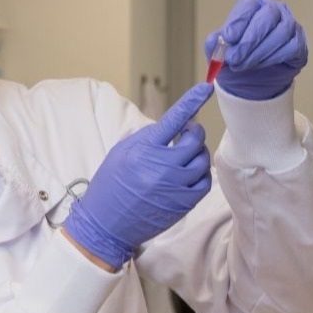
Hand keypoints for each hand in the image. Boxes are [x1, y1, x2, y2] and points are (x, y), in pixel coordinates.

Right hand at [62, 84, 214, 270]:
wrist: (106, 224)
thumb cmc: (110, 185)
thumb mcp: (119, 153)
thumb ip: (145, 138)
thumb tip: (171, 128)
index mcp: (144, 149)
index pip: (174, 119)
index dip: (191, 101)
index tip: (206, 88)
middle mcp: (162, 166)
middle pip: (194, 139)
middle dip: (193, 132)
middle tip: (185, 134)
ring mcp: (175, 185)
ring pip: (202, 160)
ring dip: (198, 152)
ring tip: (185, 155)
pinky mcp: (183, 203)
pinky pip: (204, 181)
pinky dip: (201, 173)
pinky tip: (190, 172)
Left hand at [205, 0, 307, 100]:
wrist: (253, 76)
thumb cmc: (237, 55)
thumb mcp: (219, 50)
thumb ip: (214, 44)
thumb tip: (214, 40)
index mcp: (253, 4)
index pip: (249, 4)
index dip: (238, 21)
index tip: (227, 38)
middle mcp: (274, 10)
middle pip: (268, 16)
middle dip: (249, 39)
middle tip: (233, 58)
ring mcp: (290, 25)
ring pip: (282, 32)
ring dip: (259, 52)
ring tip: (242, 64)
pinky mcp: (299, 43)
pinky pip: (292, 47)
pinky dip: (274, 58)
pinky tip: (260, 64)